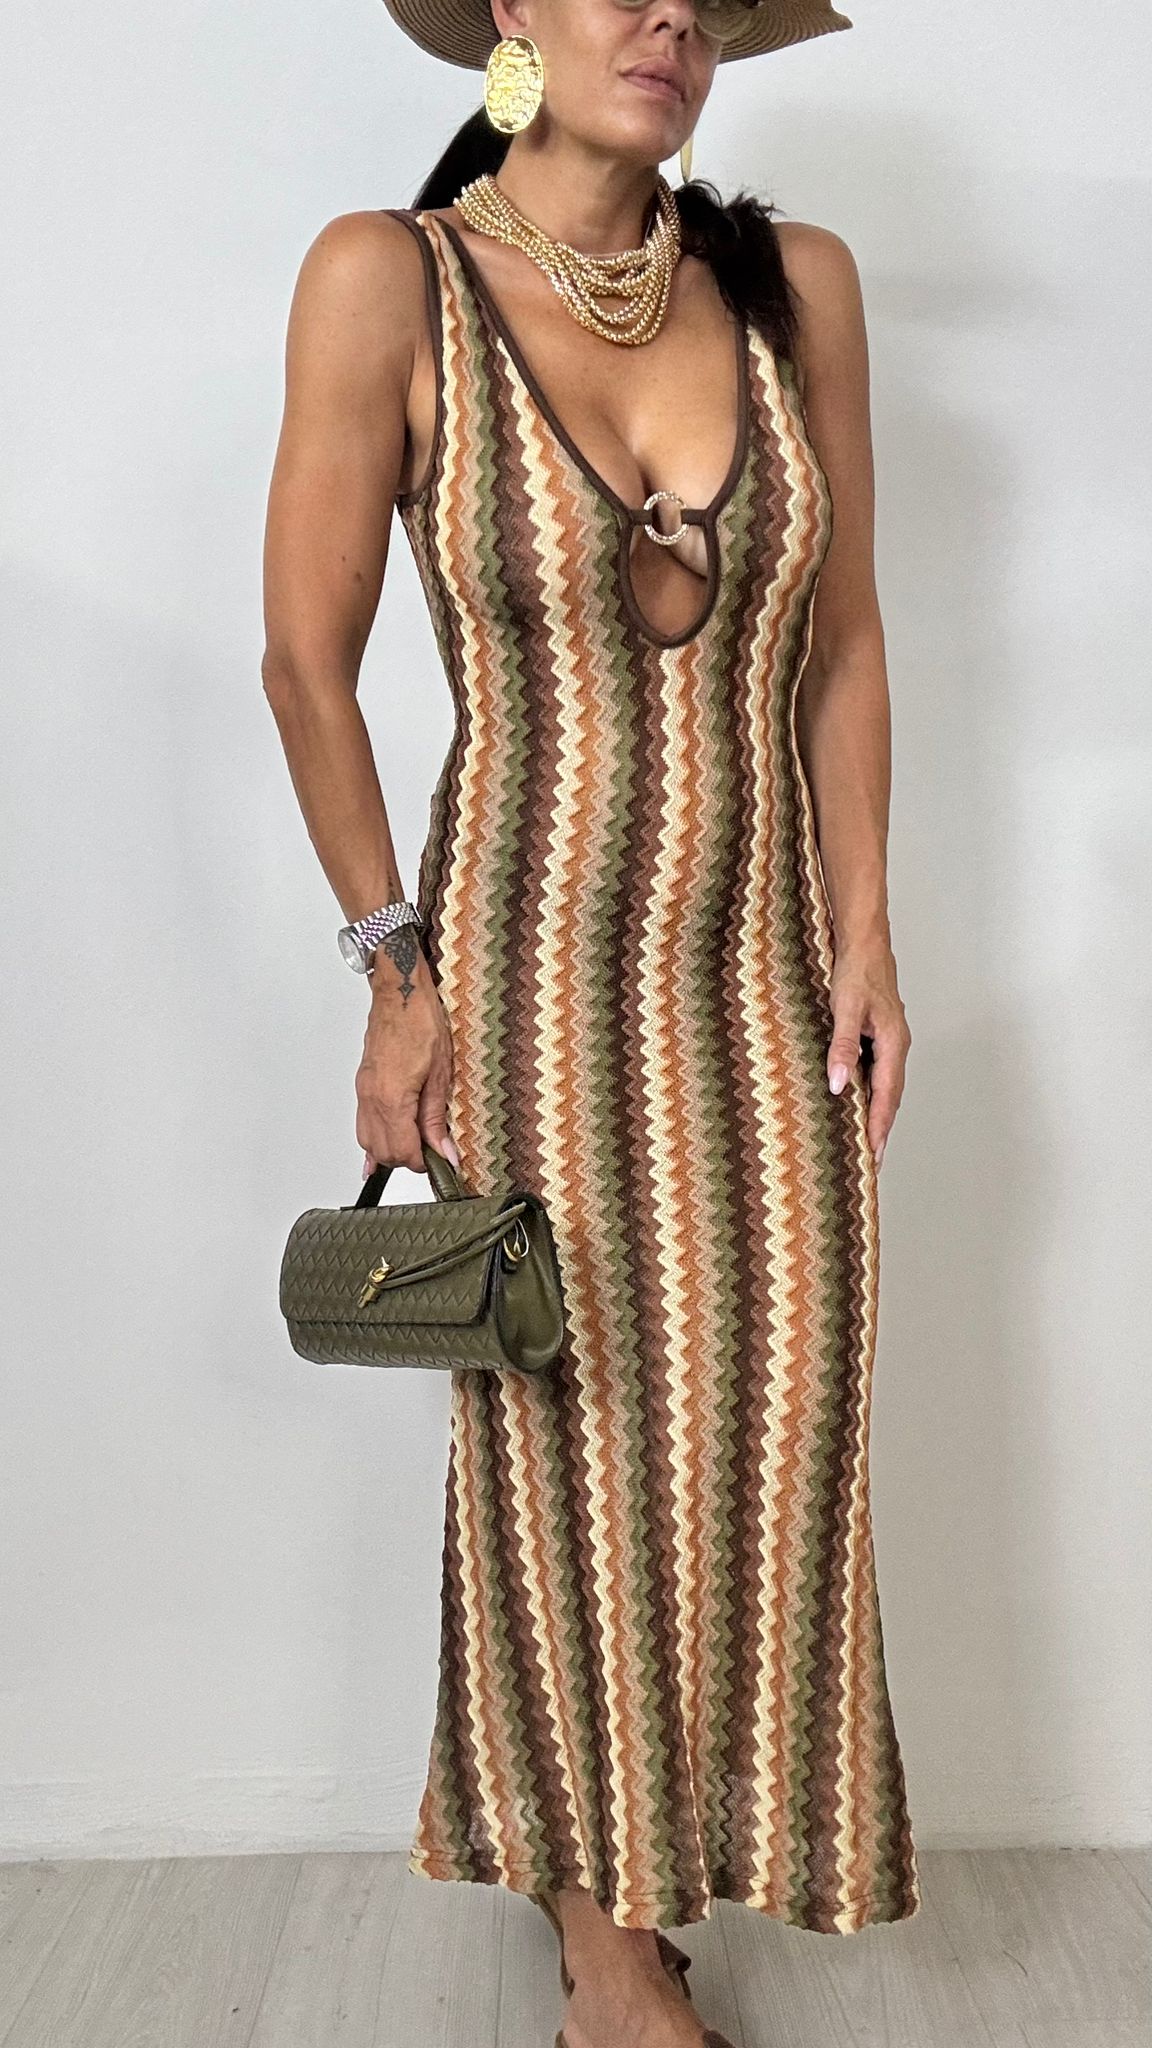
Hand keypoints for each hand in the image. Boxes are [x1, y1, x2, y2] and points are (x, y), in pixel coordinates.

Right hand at [355, 951, 461, 1177]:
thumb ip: (437, 1118)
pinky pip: (361, 1123)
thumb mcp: (441, 1073)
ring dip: (389, 1151)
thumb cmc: (420, 1022)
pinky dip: (372, 1140)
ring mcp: (363, 1092)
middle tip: (431, 1153)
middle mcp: (372, 1099)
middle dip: (407, 1160)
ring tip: (414, 1146)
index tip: (440, 1159)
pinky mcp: (362, 1085)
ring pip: (368, 1141)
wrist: (400, 994)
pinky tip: (378, 1152)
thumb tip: (443, 1149)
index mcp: (393, 1098)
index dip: (424, 1162)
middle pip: (383, 1152)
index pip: (403, 1151)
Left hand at [825, 941, 910, 1171]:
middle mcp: (896, 1047)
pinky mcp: (879, 1036)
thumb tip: (839, 1084)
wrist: (865, 944)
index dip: (880, 1127)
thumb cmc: (858, 971)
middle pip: (890, 1098)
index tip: (874, 1155)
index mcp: (894, 1044)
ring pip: (884, 1086)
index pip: (887, 1096)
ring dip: (876, 1113)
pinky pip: (876, 1073)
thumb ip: (843, 1046)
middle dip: (881, 1129)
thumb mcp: (846, 1009)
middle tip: (872, 1161)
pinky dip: (869, 1093)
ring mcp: (889, 1043)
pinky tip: (856, 1101)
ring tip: (865, 1141)